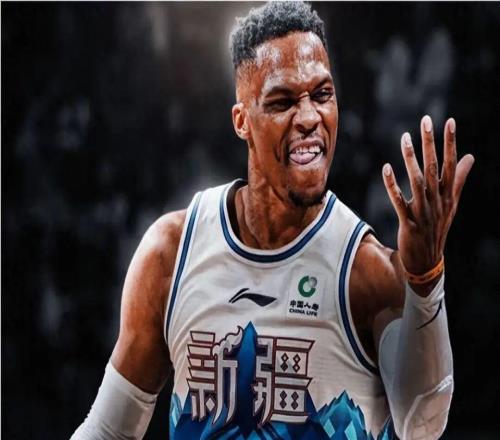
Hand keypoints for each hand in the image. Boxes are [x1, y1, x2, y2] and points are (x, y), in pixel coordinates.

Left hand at [382, 115, 473, 291]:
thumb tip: (470, 156)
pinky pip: (399, 201)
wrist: (428, 261)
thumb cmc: (438, 228)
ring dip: (411, 159)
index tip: (448, 122)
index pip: (451, 164)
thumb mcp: (452, 204)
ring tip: (405, 137)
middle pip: (435, 168)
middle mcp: (437, 201)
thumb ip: (459, 179)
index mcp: (448, 195)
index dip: (450, 143)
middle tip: (426, 120)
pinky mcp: (409, 223)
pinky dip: (392, 185)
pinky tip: (386, 168)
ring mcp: (423, 212)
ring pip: (417, 181)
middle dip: (431, 143)